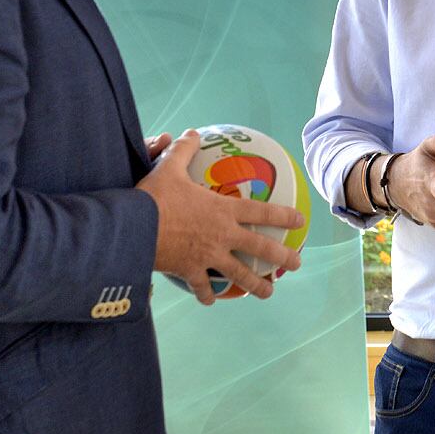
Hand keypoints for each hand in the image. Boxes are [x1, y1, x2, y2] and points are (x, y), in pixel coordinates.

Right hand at [136, 131, 304, 303]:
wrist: (133, 228)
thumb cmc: (154, 197)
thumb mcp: (169, 168)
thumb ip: (183, 150)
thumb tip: (190, 132)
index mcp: (223, 210)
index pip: (262, 212)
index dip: (284, 216)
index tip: (301, 221)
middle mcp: (222, 235)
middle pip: (260, 248)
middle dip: (282, 256)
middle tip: (297, 264)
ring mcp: (208, 256)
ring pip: (240, 275)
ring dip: (256, 285)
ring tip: (268, 292)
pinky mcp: (190, 271)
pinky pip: (203, 287)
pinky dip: (207, 295)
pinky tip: (211, 301)